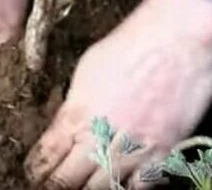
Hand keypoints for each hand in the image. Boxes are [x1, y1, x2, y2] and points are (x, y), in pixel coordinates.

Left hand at [25, 0, 211, 188]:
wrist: (176, 37)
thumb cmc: (131, 42)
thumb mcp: (87, 69)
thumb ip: (75, 103)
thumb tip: (66, 123)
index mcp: (76, 113)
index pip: (45, 156)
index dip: (36, 170)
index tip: (35, 173)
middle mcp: (99, 137)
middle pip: (67, 181)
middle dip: (57, 186)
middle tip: (53, 186)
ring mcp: (132, 148)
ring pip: (101, 188)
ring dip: (89, 189)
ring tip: (85, 187)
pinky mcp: (163, 152)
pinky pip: (141, 186)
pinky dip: (128, 187)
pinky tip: (122, 183)